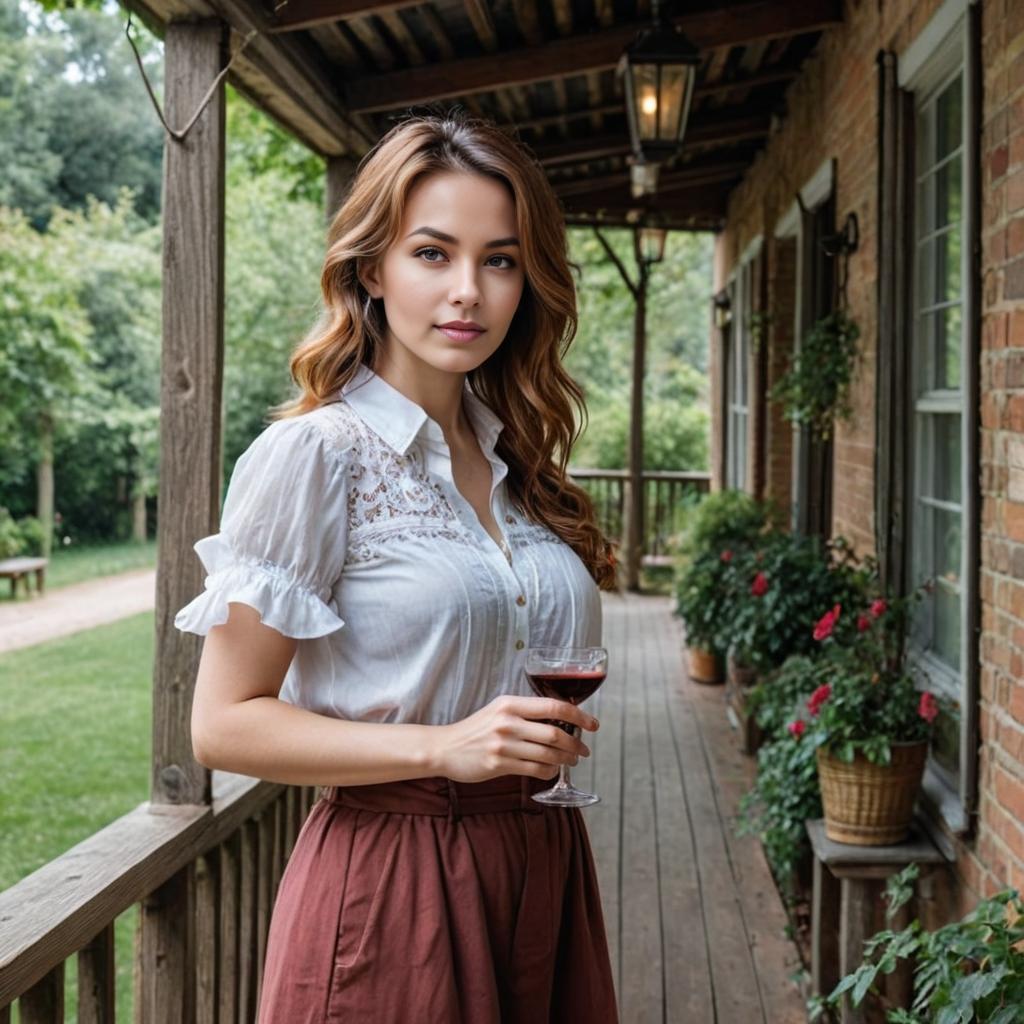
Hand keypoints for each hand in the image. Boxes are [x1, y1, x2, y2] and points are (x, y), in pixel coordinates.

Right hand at [432, 695, 598, 782]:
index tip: (593, 724)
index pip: (554, 706)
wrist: (445, 747)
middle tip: (583, 751)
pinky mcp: (499, 764)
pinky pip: (535, 770)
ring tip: (571, 761)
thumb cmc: (475, 729)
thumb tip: (560, 717)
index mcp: (510, 704)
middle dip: (575, 744)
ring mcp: (503, 744)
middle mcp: (508, 722)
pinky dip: (549, 772)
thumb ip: (525, 712)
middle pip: (555, 733)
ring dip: (565, 760)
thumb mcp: (499, 710)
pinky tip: (552, 771)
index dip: (578, 716)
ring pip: (547, 754)